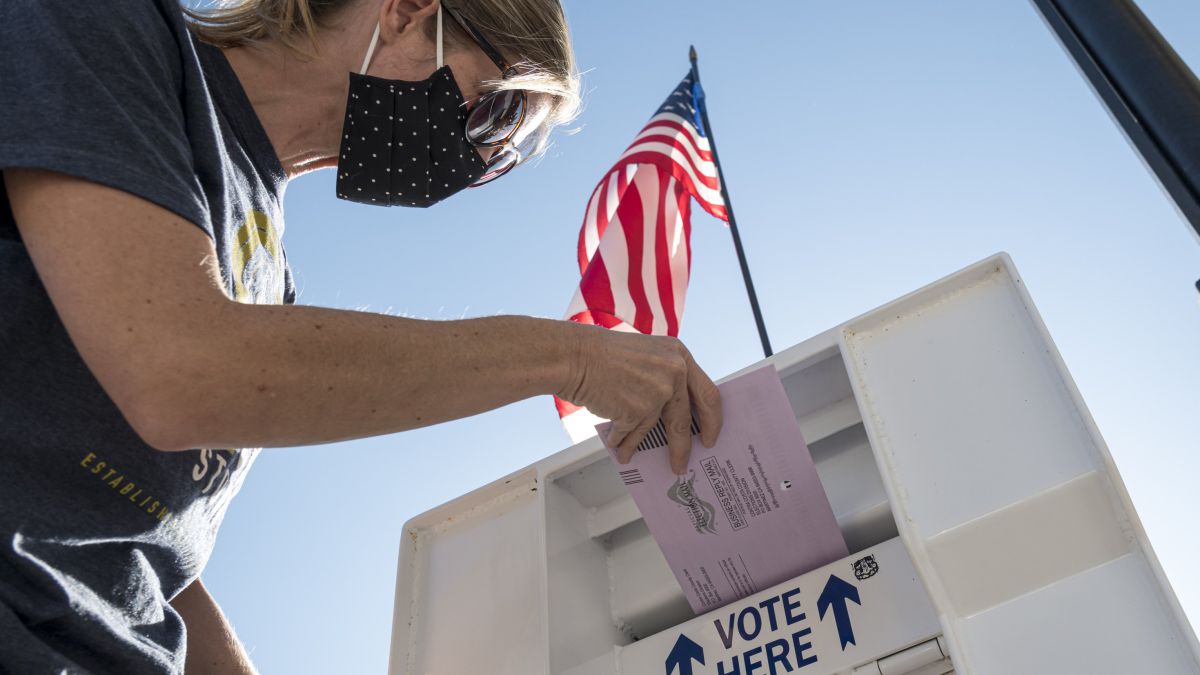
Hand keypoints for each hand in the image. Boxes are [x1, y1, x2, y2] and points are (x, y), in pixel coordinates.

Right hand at [556, 323, 722, 472]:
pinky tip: (617, 446)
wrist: (575, 355)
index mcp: (679, 356)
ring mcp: (657, 391)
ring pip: (655, 429)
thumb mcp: (648, 355)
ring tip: (631, 455)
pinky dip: (623, 442)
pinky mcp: (637, 409)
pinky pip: (632, 433)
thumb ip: (666, 377)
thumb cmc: (604, 355)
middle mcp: (673, 372)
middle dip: (684, 447)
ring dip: (642, 446)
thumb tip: (675, 414)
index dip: (712, 419)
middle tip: (683, 462)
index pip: (708, 394)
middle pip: (686, 419)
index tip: (712, 435)